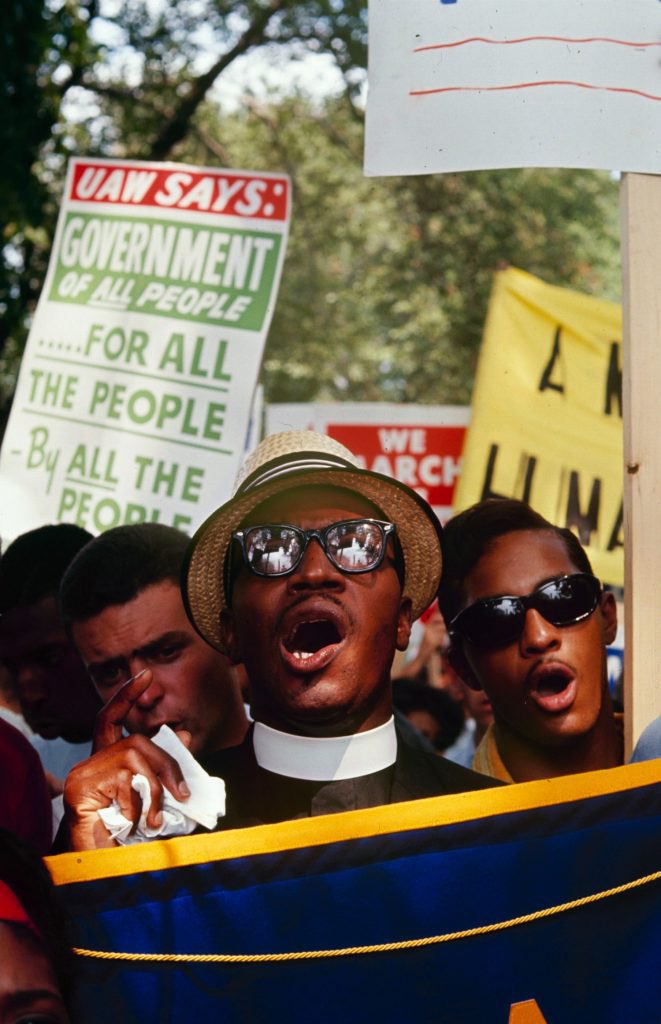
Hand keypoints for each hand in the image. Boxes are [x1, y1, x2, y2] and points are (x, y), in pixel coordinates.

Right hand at [63, 671, 189, 850]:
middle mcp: (93, 760)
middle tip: (184, 795)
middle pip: (138, 742)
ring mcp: (84, 771)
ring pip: (136, 762)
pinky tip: (133, 824)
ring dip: (155, 792)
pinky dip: (138, 806)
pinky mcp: (81, 785)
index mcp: (107, 760)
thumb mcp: (150, 798)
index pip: (112, 717)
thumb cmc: (123, 833)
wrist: (95, 865)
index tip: (146, 674)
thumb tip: (186, 737)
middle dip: (168, 767)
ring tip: (156, 820)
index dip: (127, 695)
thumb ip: (165, 769)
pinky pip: (125, 784)